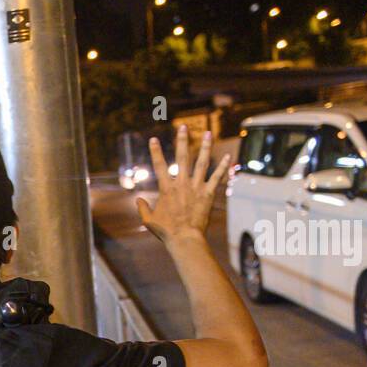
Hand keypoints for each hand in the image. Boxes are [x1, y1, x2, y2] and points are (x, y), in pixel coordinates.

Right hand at [136, 126, 230, 244]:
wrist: (184, 238)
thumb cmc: (166, 231)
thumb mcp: (149, 220)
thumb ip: (142, 208)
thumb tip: (137, 200)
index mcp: (167, 188)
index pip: (159, 165)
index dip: (155, 151)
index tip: (154, 139)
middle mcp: (182, 184)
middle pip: (182, 157)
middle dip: (182, 141)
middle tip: (184, 127)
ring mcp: (196, 187)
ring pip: (202, 163)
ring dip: (205, 147)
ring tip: (208, 134)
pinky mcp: (208, 194)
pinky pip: (216, 178)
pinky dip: (222, 167)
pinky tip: (228, 156)